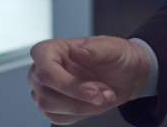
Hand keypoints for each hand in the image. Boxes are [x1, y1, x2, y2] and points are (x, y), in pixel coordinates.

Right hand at [27, 36, 151, 123]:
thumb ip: (94, 49)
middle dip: (80, 98)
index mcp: (50, 50)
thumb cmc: (115, 56)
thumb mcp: (111, 48)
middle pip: (46, 94)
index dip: (69, 85)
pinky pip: (59, 118)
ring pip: (50, 109)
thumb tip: (77, 52)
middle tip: (105, 93)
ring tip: (104, 96)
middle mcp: (41, 70)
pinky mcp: (53, 107)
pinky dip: (82, 113)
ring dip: (83, 107)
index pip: (45, 71)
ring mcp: (45, 90)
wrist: (125, 74)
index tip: (94, 90)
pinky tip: (94, 102)